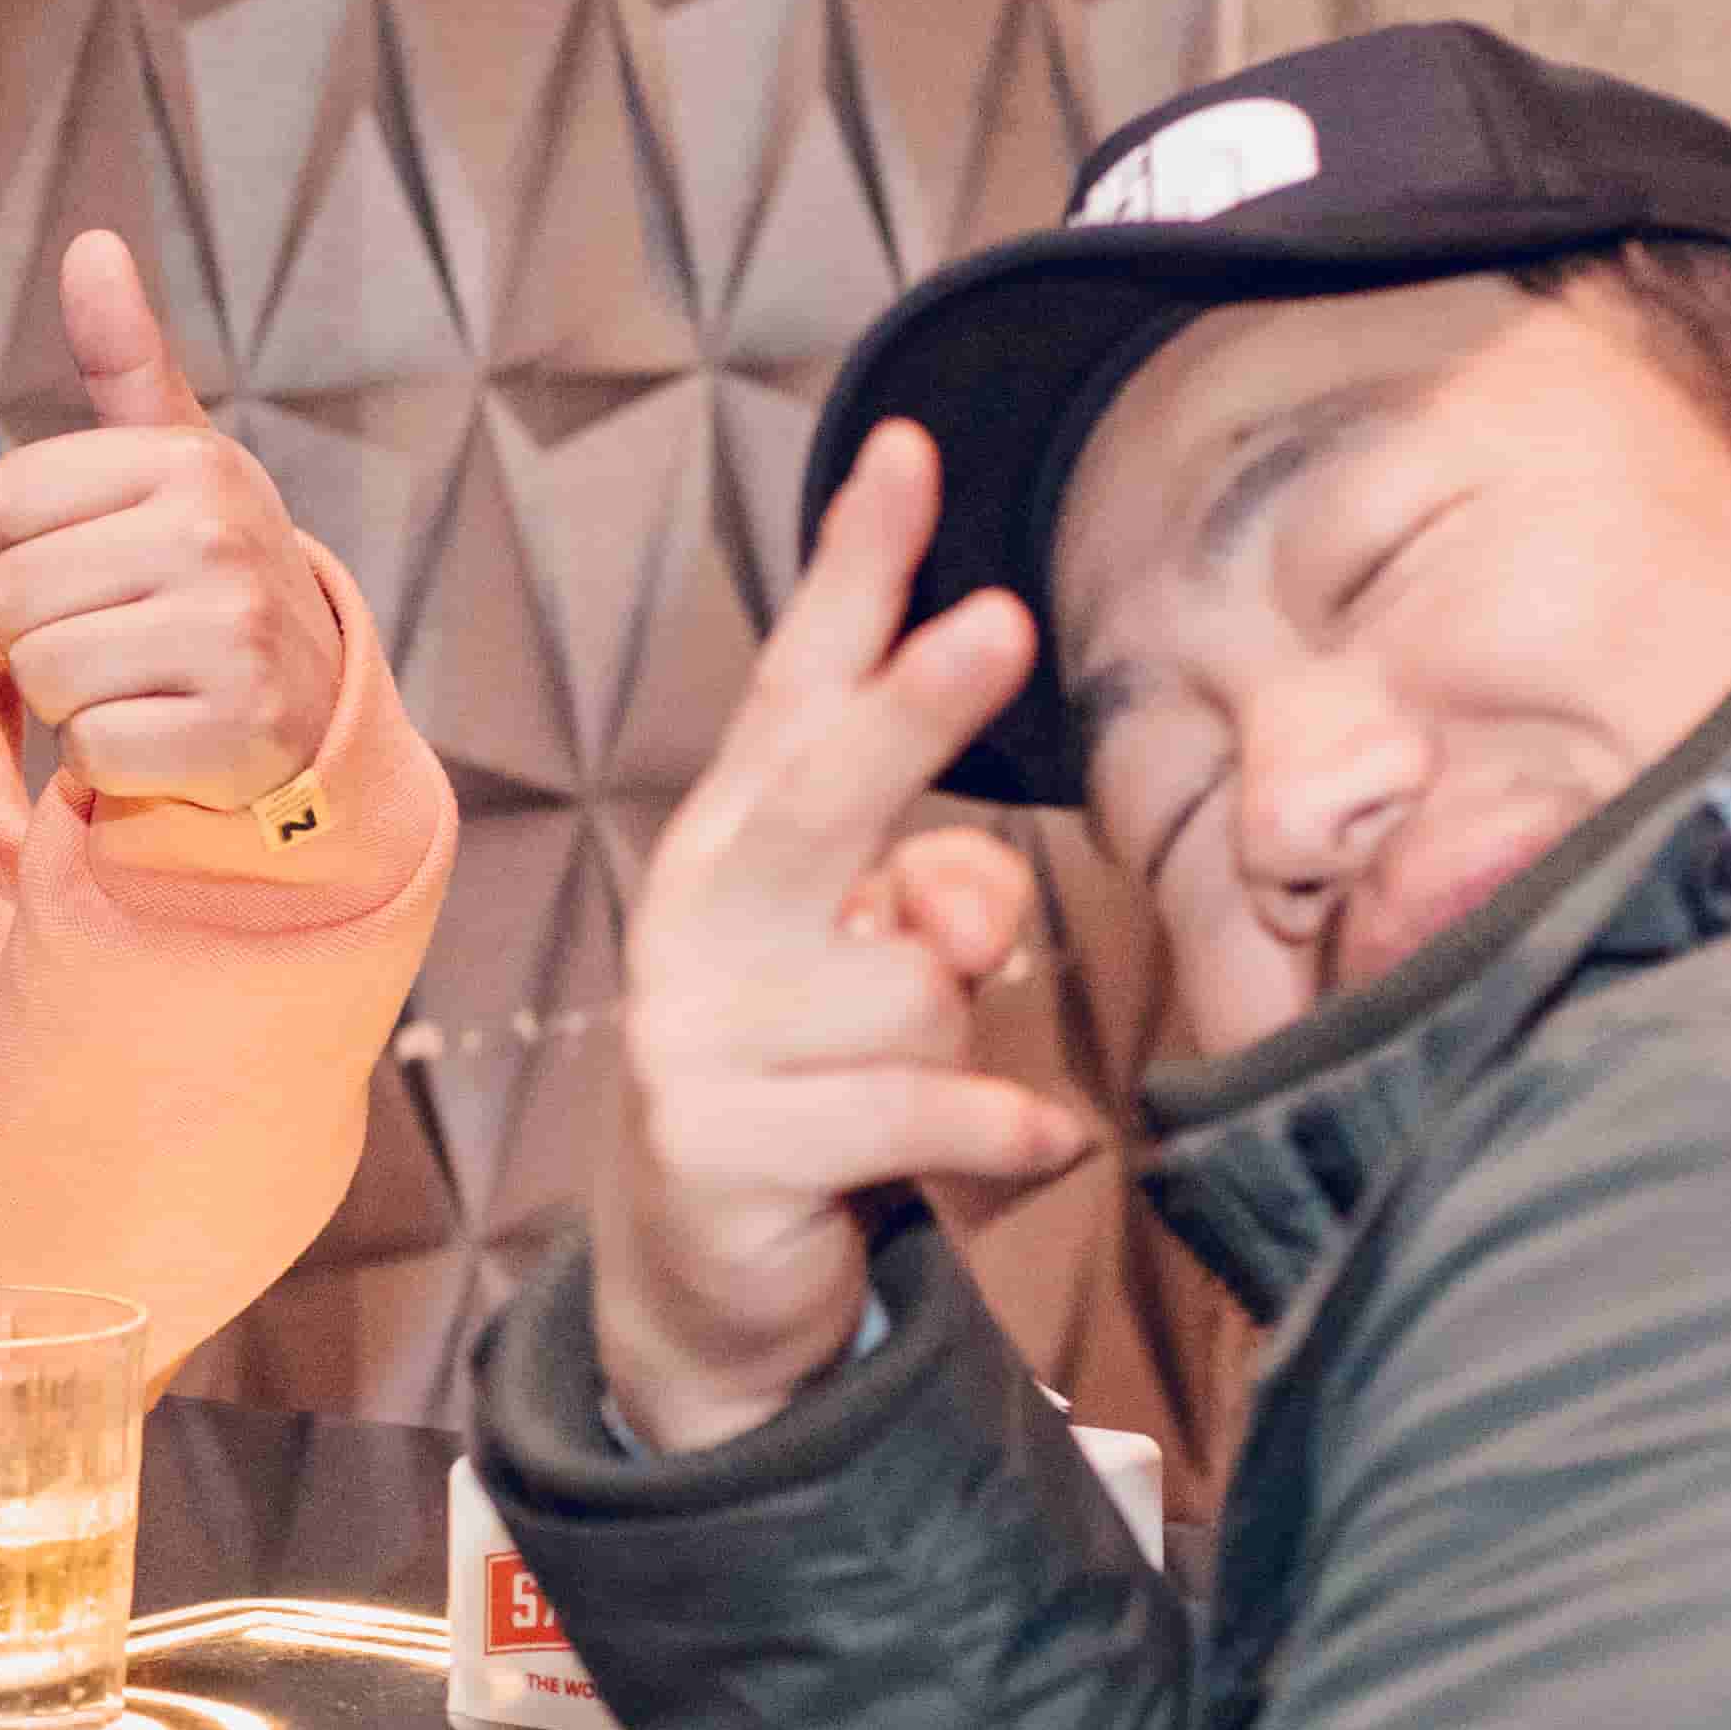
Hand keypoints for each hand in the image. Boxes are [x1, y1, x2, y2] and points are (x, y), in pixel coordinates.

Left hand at [0, 230, 352, 814]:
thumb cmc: (206, 570)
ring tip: (135, 678)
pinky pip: (89, 752)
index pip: (4, 500)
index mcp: (188, 460)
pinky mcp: (231, 736)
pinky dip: (108, 760)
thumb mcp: (174, 459)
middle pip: (10, 593)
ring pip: (42, 675)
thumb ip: (123, 359)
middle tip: (113, 631)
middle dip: (40, 628)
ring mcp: (233, 637)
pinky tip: (161, 733)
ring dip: (68, 696)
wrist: (311, 702)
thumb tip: (90, 244)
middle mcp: (217, 536)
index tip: (89, 559)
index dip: (23, 543)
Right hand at [587, 420, 1099, 1452]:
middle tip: (1003, 623)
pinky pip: (923, 1114)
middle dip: (915, 708)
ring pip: (914, 989)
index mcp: (737, 838)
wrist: (704, 1279)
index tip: (908, 450)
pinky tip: (1033, 1147)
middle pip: (822, 793)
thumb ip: (936, 900)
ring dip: (956, 1041)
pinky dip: (1006, 1133)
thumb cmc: (816, 1074)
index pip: (799, 682)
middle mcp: (702, 915)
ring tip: (900, 1091)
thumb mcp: (883, 966)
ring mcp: (697, 1034)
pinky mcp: (722, 1149)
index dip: (856, 569)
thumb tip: (962, 907)